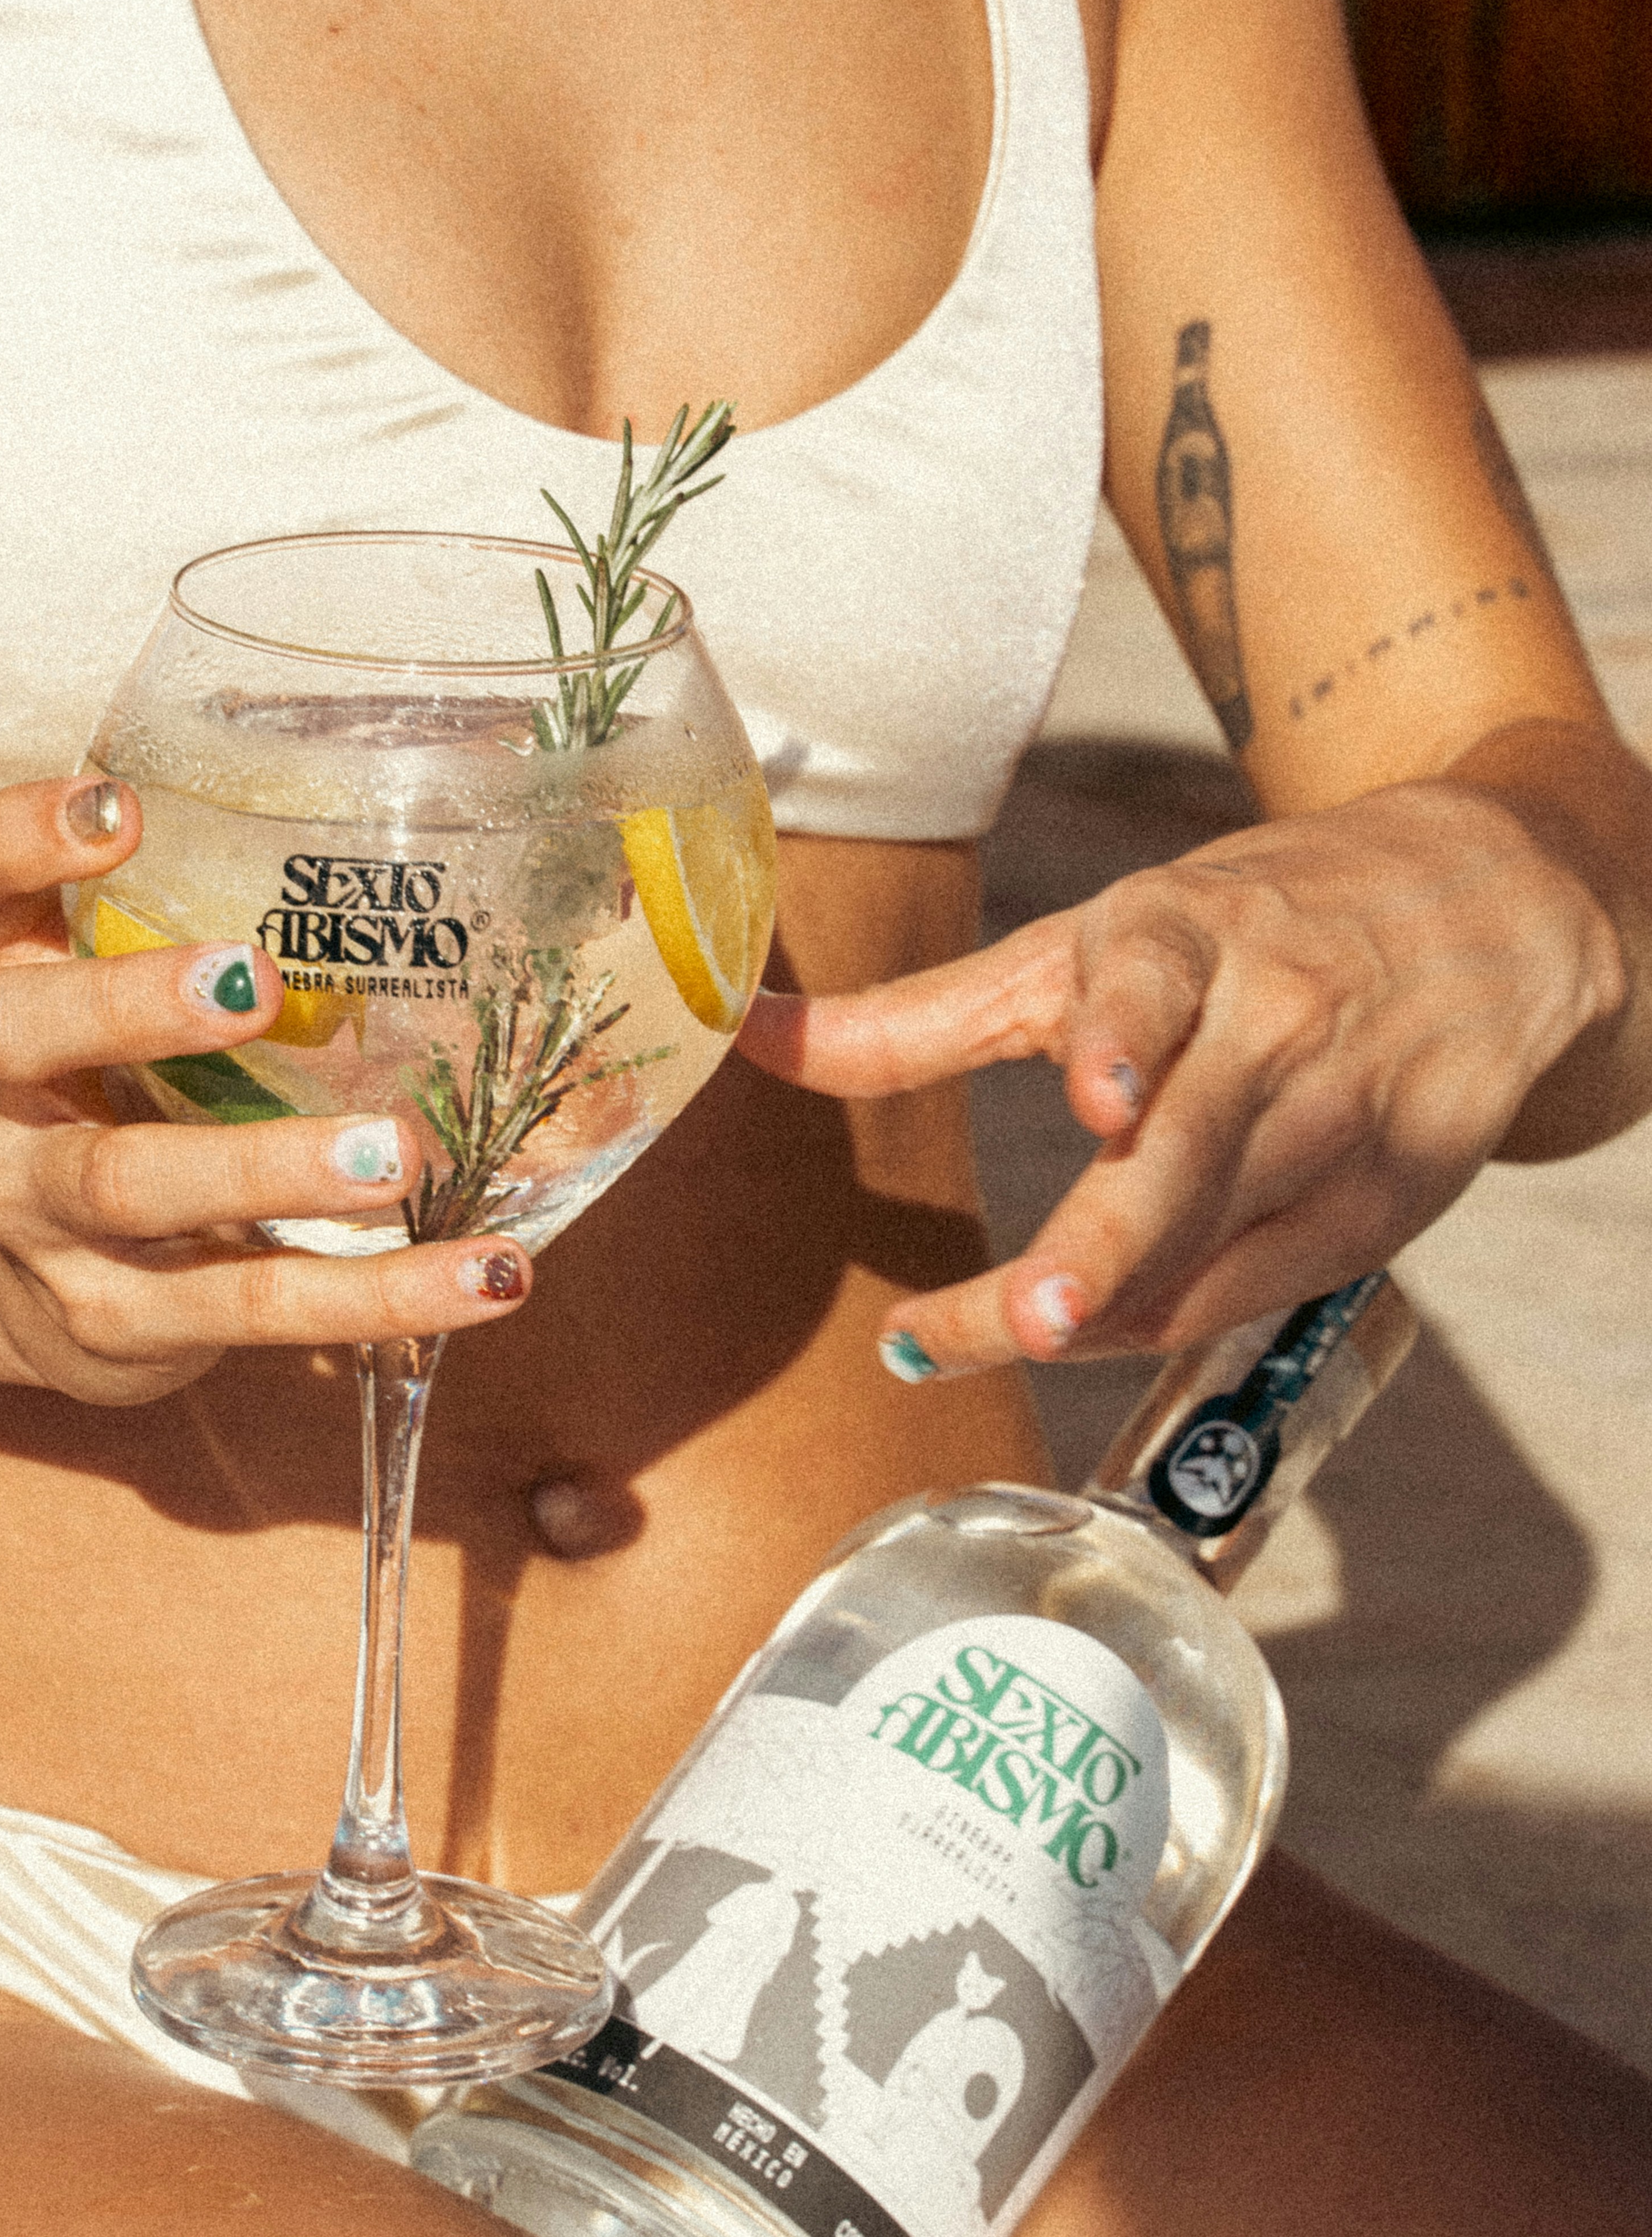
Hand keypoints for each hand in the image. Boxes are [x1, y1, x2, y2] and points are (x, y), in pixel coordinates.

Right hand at [0, 778, 532, 1402]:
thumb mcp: (107, 995)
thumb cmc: (98, 1094)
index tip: (119, 806)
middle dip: (130, 1003)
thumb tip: (405, 842)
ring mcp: (40, 1217)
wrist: (8, 1284)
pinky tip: (484, 1274)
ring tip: (390, 1154)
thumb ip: (186, 919)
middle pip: (16, 1033)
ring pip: (130, 1184)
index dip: (12, 839)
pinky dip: (375, 1296)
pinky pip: (252, 1306)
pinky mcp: (117, 1320)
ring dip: (267, 1167)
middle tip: (252, 980)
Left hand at [739, 779, 1624, 1373]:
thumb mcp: (1086, 945)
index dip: (1122, 1038)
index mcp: (1187, 933)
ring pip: (1212, 1242)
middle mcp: (1273, 1017)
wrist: (1494, 906)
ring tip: (1003, 1330)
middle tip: (1039, 1317)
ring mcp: (1346, 1114)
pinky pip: (1259, 1286)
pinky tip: (1094, 1323)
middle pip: (1182, 1155)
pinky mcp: (1399, 1194)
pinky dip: (1166, 1313)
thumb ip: (917, 1015)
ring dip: (1104, 1303)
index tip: (1100, 1094)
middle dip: (1108, 1245)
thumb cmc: (1246, 927)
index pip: (1150, 984)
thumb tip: (741, 1032)